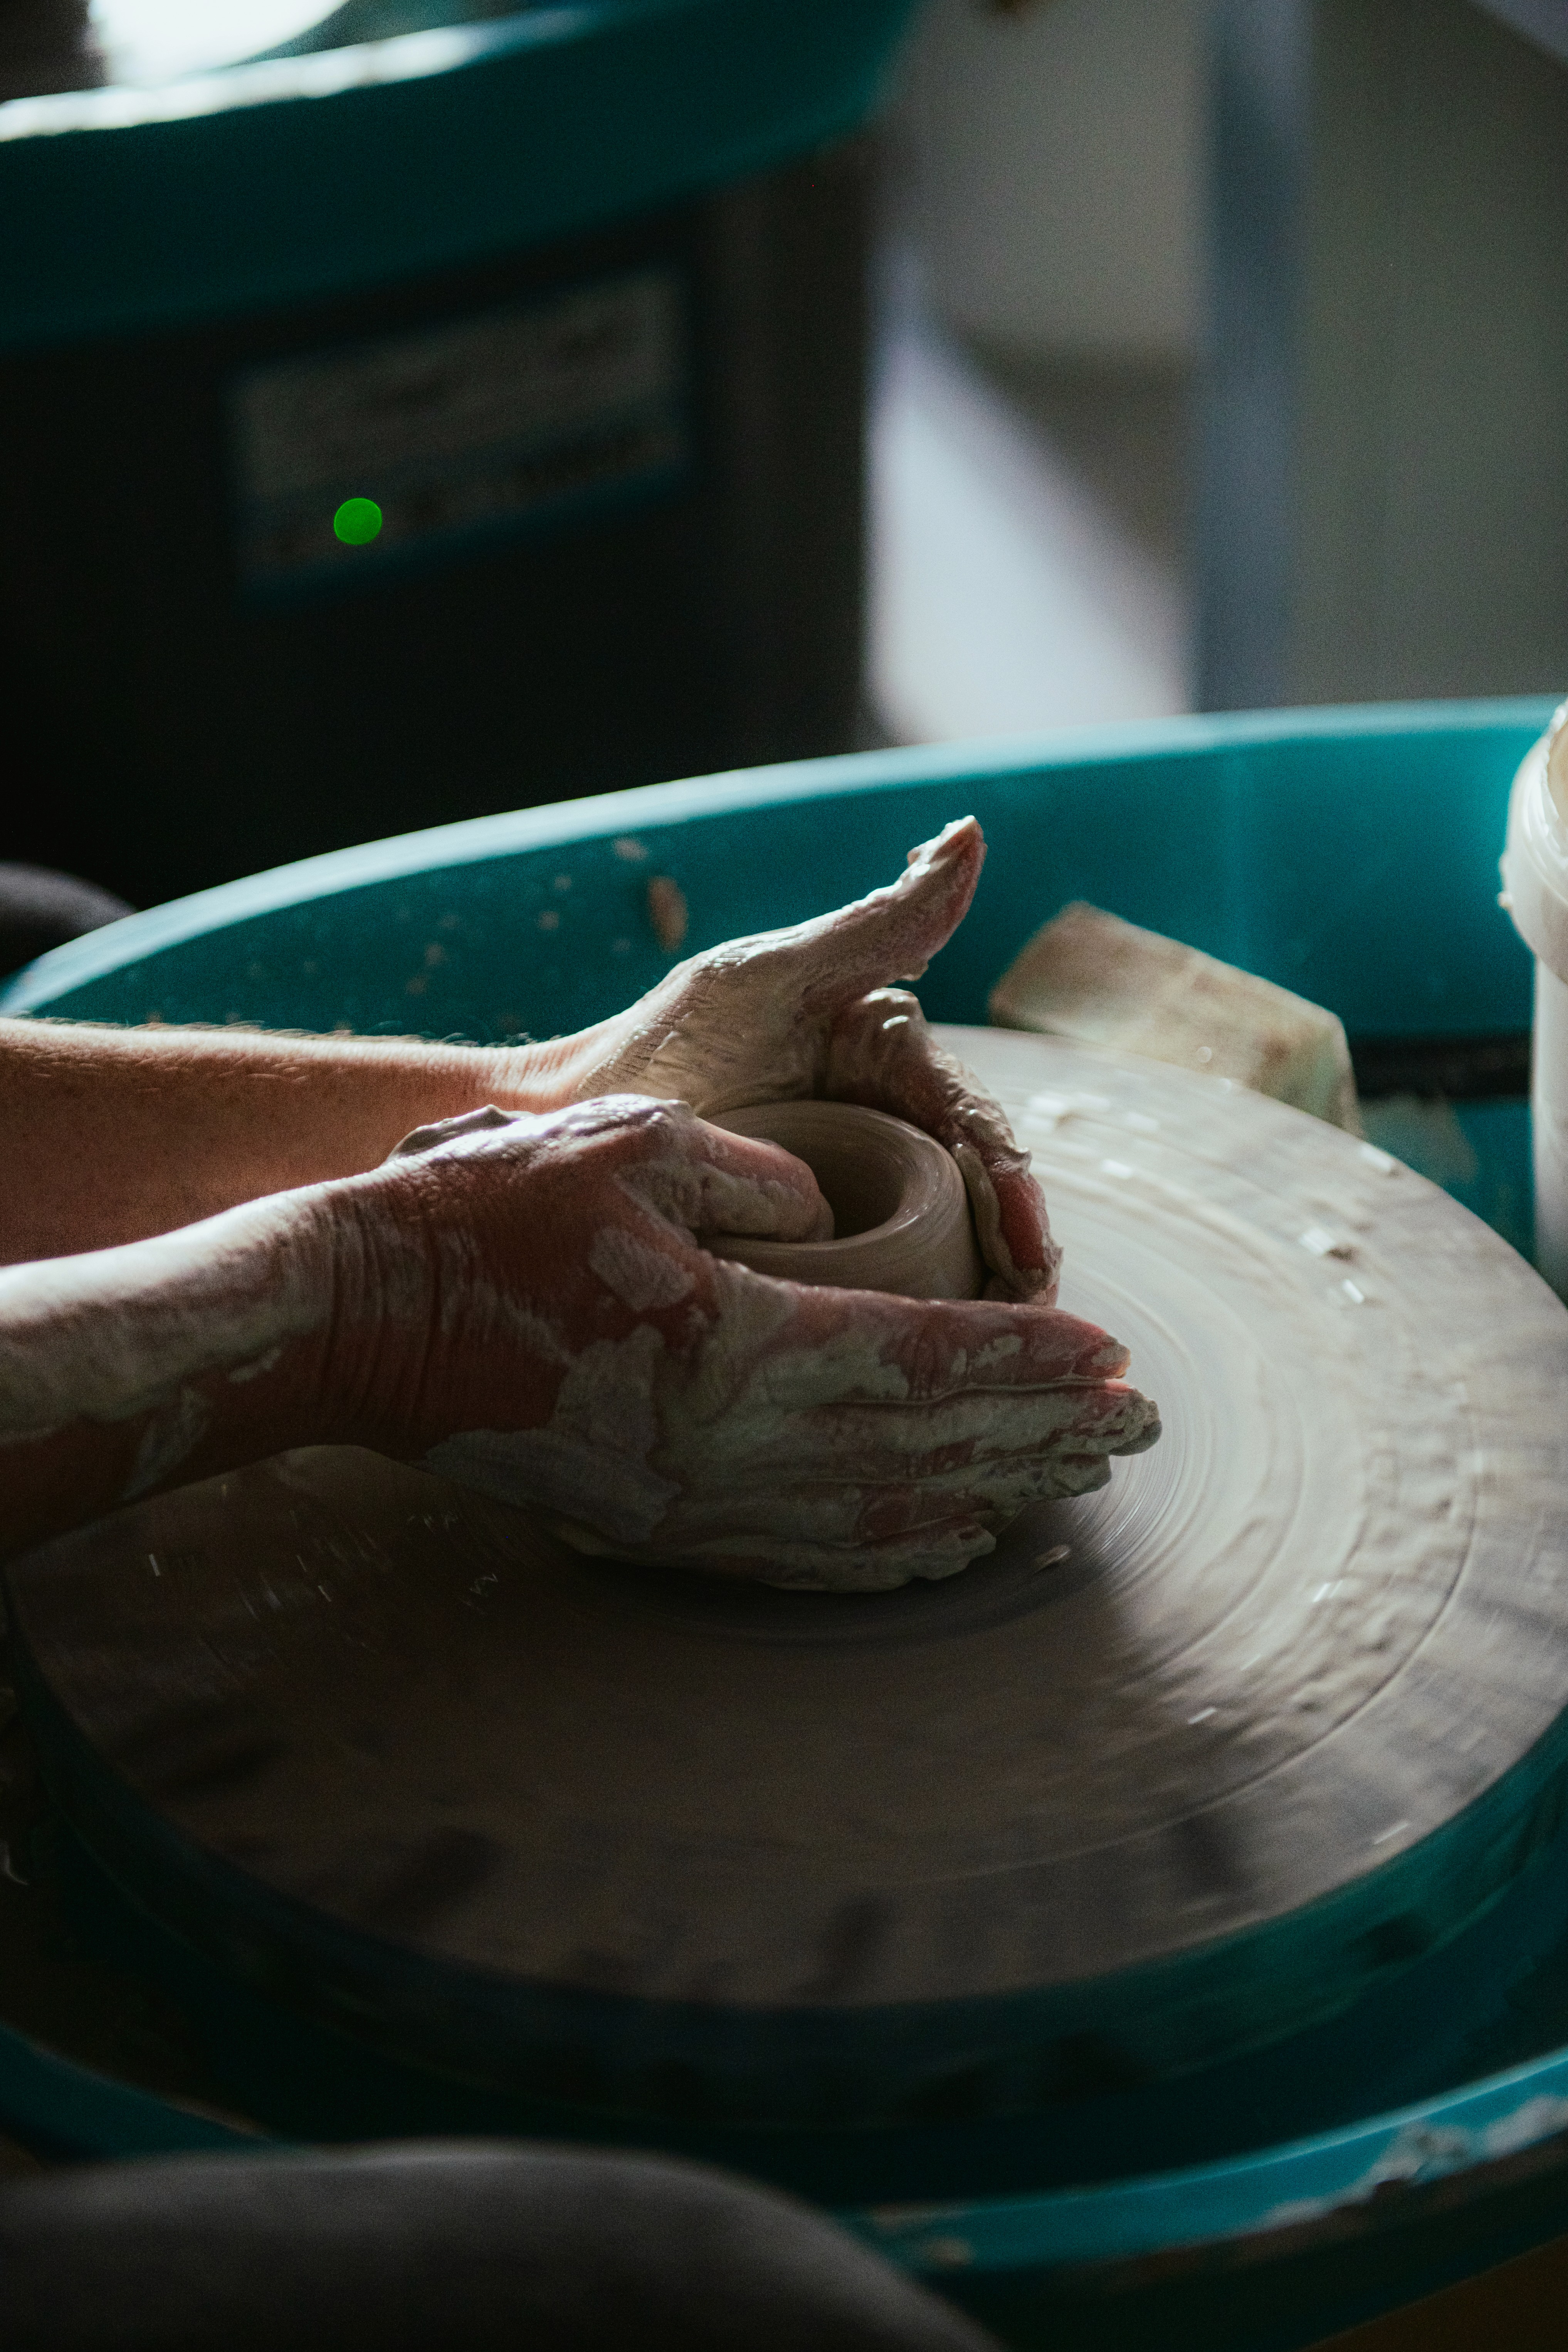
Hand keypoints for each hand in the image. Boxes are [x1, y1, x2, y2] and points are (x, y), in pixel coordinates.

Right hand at [329, 1097, 1158, 1589]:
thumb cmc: (491, 1219)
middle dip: (1039, 1438)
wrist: (364, 1326)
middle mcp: (725, 1444)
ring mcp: (688, 1503)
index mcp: (732, 1342)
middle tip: (1139, 1429)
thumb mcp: (634, 1146)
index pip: (922, 1359)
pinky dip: (890, 1551)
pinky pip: (800, 1554)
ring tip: (1075, 1482)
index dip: (1025, 1363)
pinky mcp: (654, 1528)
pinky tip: (948, 1543)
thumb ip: (759, 1177)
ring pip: (874, 1516)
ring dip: (984, 1498)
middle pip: (920, 1451)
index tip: (1113, 1362)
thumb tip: (831, 1215)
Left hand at [535, 819, 1059, 1301]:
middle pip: (972, 1190)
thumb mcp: (766, 976)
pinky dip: (917, 1314)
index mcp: (885, 1056)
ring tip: (1002, 1347)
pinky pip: (882, 1279)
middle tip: (1032, 1311)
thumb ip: (876, 923)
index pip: (971, 1121)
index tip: (1028, 1241)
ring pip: (942, 1242)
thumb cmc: (658, 1043)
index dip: (1009, 1180)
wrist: (563, 1132)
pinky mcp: (816, 1244)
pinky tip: (933, 1355)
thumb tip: (972, 833)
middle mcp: (884, 1121)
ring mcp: (851, 1188)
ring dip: (981, 1292)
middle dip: (1013, 1251)